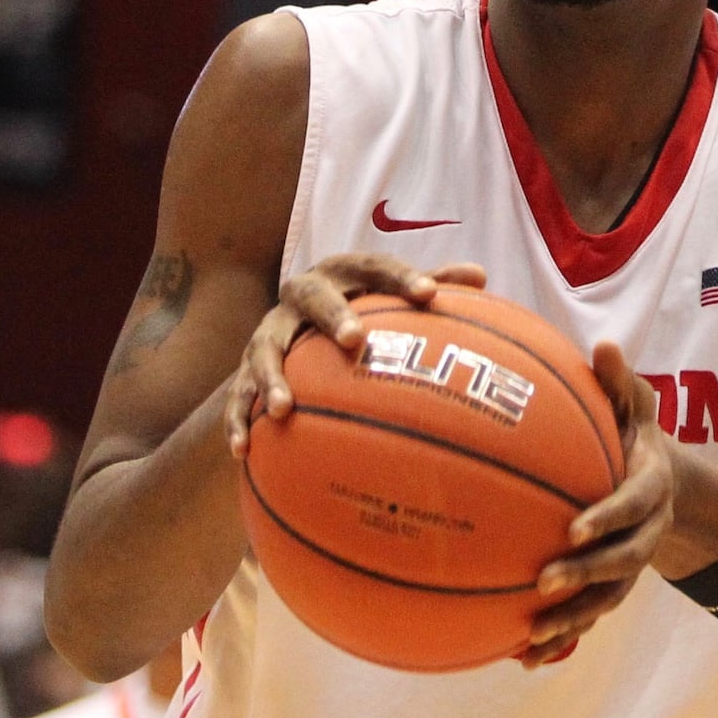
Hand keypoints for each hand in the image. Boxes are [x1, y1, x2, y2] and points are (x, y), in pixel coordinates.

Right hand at [225, 254, 486, 453]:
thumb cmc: (361, 307)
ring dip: (271, 377)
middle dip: (332, 316)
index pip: (374, 267)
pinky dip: (236, 419)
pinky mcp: (247, 366)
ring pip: (264, 349)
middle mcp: (301, 295)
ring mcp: (271, 330)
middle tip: (354, 340)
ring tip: (284, 409)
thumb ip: (433, 284)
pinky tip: (242, 450)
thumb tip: (480, 276)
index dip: (401, 277)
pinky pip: (237, 394)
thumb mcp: (392, 294)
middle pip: (313, 297)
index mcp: (342, 272)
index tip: (429, 294)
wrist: (296, 316)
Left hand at [520, 341, 674, 667]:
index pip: (631, 505)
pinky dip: (559, 638)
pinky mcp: (612, 586)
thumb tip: (605, 346)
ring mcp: (630, 564)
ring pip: (606, 599)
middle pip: (621, 561)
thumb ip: (620, 382)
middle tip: (543, 581)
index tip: (573, 528)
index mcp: (651, 488)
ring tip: (531, 636)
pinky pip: (588, 616)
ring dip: (572, 619)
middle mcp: (646, 532)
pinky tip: (519, 657)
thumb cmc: (635, 434)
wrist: (667, 485)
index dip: (606, 518)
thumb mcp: (635, 403)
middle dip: (585, 575)